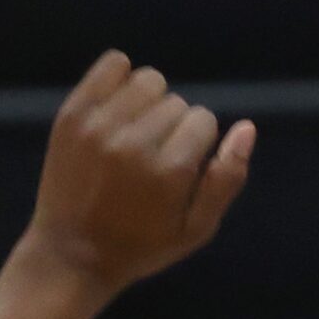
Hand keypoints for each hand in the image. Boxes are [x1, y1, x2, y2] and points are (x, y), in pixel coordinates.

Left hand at [25, 51, 256, 291]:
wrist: (70, 254)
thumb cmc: (142, 246)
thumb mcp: (196, 229)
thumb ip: (227, 180)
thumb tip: (247, 128)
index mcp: (170, 172)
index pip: (204, 120)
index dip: (198, 143)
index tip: (181, 167)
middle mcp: (135, 143)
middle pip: (177, 102)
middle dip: (174, 126)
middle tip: (153, 157)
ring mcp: (99, 126)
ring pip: (149, 81)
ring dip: (150, 101)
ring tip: (136, 130)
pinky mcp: (73, 114)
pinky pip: (112, 65)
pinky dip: (120, 77)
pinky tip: (119, 106)